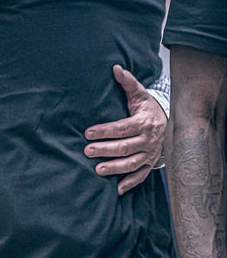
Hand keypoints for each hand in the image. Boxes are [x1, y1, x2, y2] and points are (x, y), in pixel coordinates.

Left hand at [84, 64, 165, 195]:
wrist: (169, 122)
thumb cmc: (147, 107)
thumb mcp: (139, 93)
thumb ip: (127, 82)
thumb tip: (115, 68)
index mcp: (144, 122)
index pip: (122, 128)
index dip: (105, 131)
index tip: (88, 133)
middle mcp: (148, 140)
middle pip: (125, 147)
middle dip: (106, 149)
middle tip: (87, 151)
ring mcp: (150, 154)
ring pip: (132, 163)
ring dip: (116, 168)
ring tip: (98, 170)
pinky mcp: (150, 163)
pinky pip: (142, 175)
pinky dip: (131, 183)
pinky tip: (117, 190)